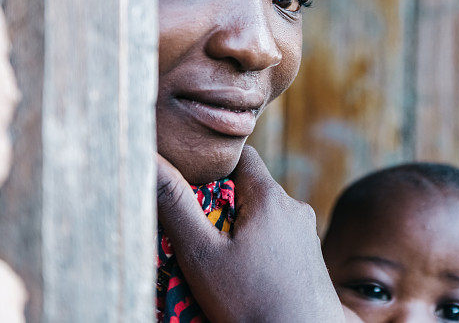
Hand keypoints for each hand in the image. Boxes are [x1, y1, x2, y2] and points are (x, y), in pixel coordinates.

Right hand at [156, 146, 345, 321]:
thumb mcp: (203, 255)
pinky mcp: (309, 258)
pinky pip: (276, 241)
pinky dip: (256, 250)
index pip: (241, 156)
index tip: (190, 187)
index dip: (213, 165)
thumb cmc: (253, 303)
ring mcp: (306, 234)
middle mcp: (295, 208)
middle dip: (221, 207)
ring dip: (238, 232)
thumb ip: (176, 205)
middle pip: (249, 189)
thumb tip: (149, 159)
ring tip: (218, 262)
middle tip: (197, 236)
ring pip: (262, 218)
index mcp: (271, 197)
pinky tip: (243, 277)